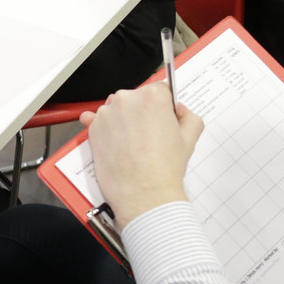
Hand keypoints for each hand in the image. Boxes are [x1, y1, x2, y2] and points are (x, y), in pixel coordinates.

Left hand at [79, 84, 204, 227]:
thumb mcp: (190, 138)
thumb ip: (188, 116)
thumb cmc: (165, 167)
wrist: (143, 193)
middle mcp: (126, 99)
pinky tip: (115, 142)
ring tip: (133, 144)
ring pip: (117, 110)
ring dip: (123, 120)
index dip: (163, 105)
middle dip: (142, 113)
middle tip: (149, 135)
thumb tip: (178, 110)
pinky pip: (99, 122)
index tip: (163, 117)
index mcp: (152, 96)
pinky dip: (106, 129)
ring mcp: (106, 113)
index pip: (159, 90)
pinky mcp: (93, 128)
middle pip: (136, 99)